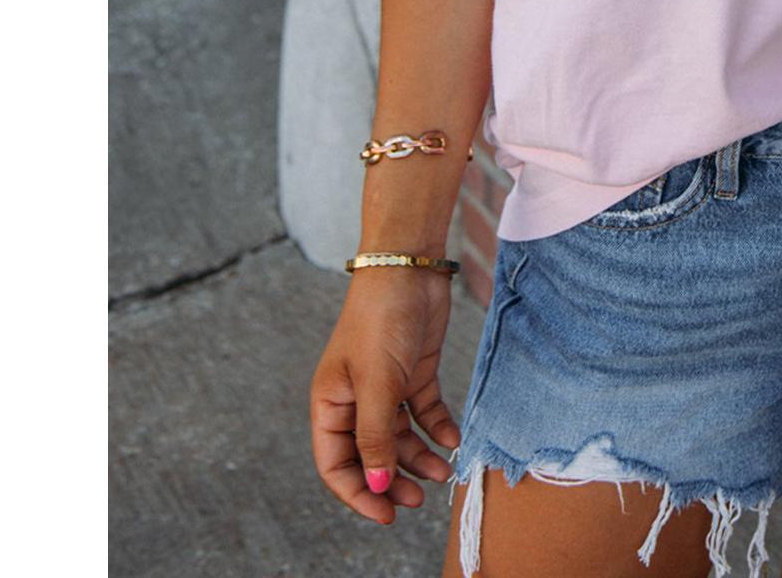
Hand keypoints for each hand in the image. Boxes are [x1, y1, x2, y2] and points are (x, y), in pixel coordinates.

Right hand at [309, 269, 460, 526]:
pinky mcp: (413, 372)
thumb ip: (376, 436)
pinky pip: (423, 412)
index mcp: (330, 404)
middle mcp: (355, 399)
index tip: (385, 515)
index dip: (358, 493)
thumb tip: (377, 485)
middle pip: (371, 455)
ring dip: (418, 457)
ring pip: (400, 437)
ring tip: (441, 473)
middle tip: (418, 500)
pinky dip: (436, 428)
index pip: (336, 464)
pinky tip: (452, 440)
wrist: (410, 266)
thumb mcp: (378, 383)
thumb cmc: (381, 320)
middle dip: (392, 480)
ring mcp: (385, 386)